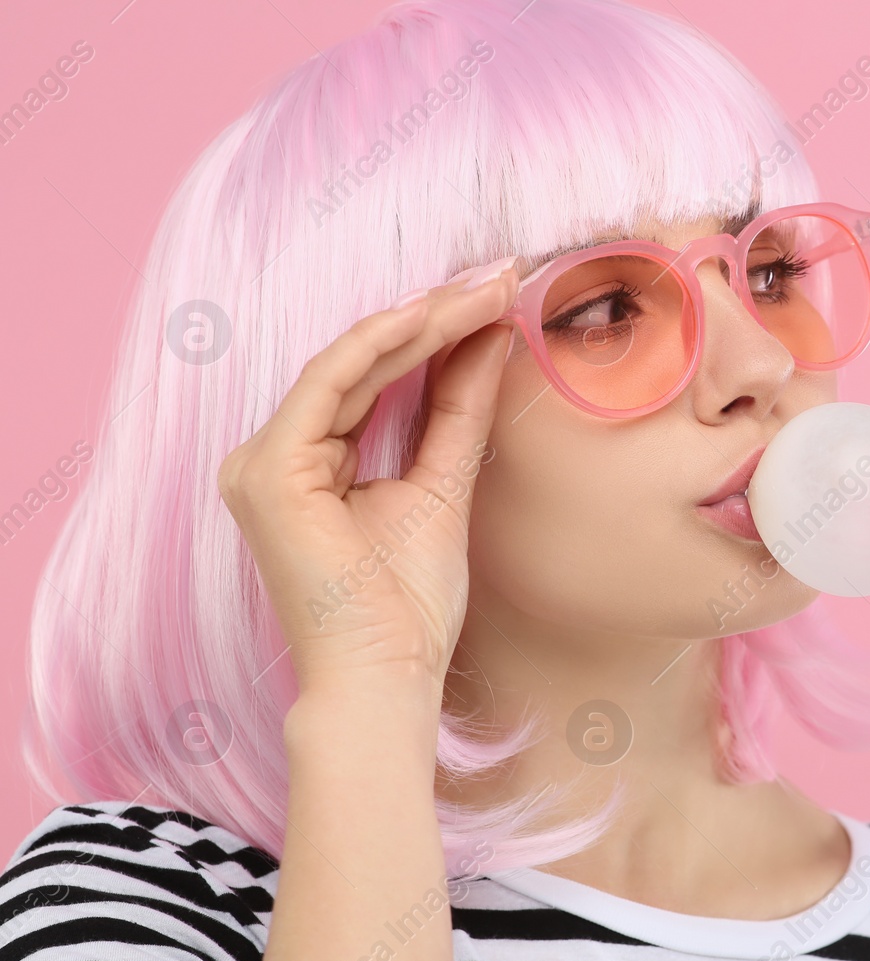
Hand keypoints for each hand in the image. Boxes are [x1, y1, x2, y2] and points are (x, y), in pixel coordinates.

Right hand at [218, 260, 521, 710]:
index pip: (376, 376)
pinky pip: (330, 384)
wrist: (386, 675)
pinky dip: (382, 345)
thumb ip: (458, 411)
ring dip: (423, 320)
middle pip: (365, 362)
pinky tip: (432, 316)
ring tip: (485, 287)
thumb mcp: (444, 485)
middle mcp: (277, 453)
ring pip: (351, 363)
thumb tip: (491, 339)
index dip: (439, 330)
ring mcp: (265, 461)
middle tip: (500, 273)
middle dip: (438, 313)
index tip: (499, 293)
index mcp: (310, 460)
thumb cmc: (407, 605)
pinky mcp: (271, 472)